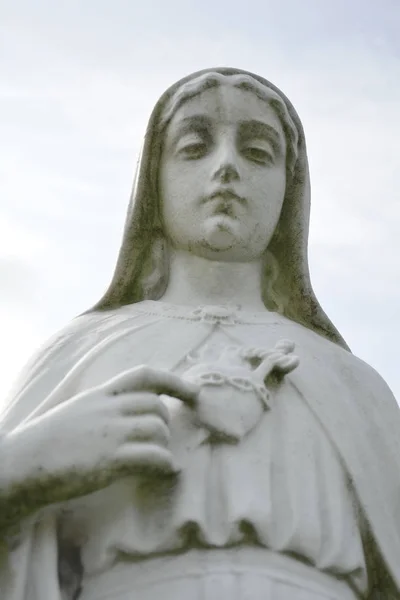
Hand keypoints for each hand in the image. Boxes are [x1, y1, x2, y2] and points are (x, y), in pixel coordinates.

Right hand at [1, 366, 198, 512]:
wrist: (19, 465)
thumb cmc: (45, 443)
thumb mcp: (76, 412)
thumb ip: (102, 408)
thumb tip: (129, 413)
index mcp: (99, 395)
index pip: (144, 375)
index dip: (174, 381)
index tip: (194, 391)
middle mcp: (108, 409)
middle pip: (156, 406)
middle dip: (165, 423)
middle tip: (160, 440)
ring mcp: (110, 433)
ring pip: (158, 430)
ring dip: (164, 446)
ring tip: (158, 460)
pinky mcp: (110, 460)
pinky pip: (154, 456)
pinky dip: (166, 464)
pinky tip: (165, 471)